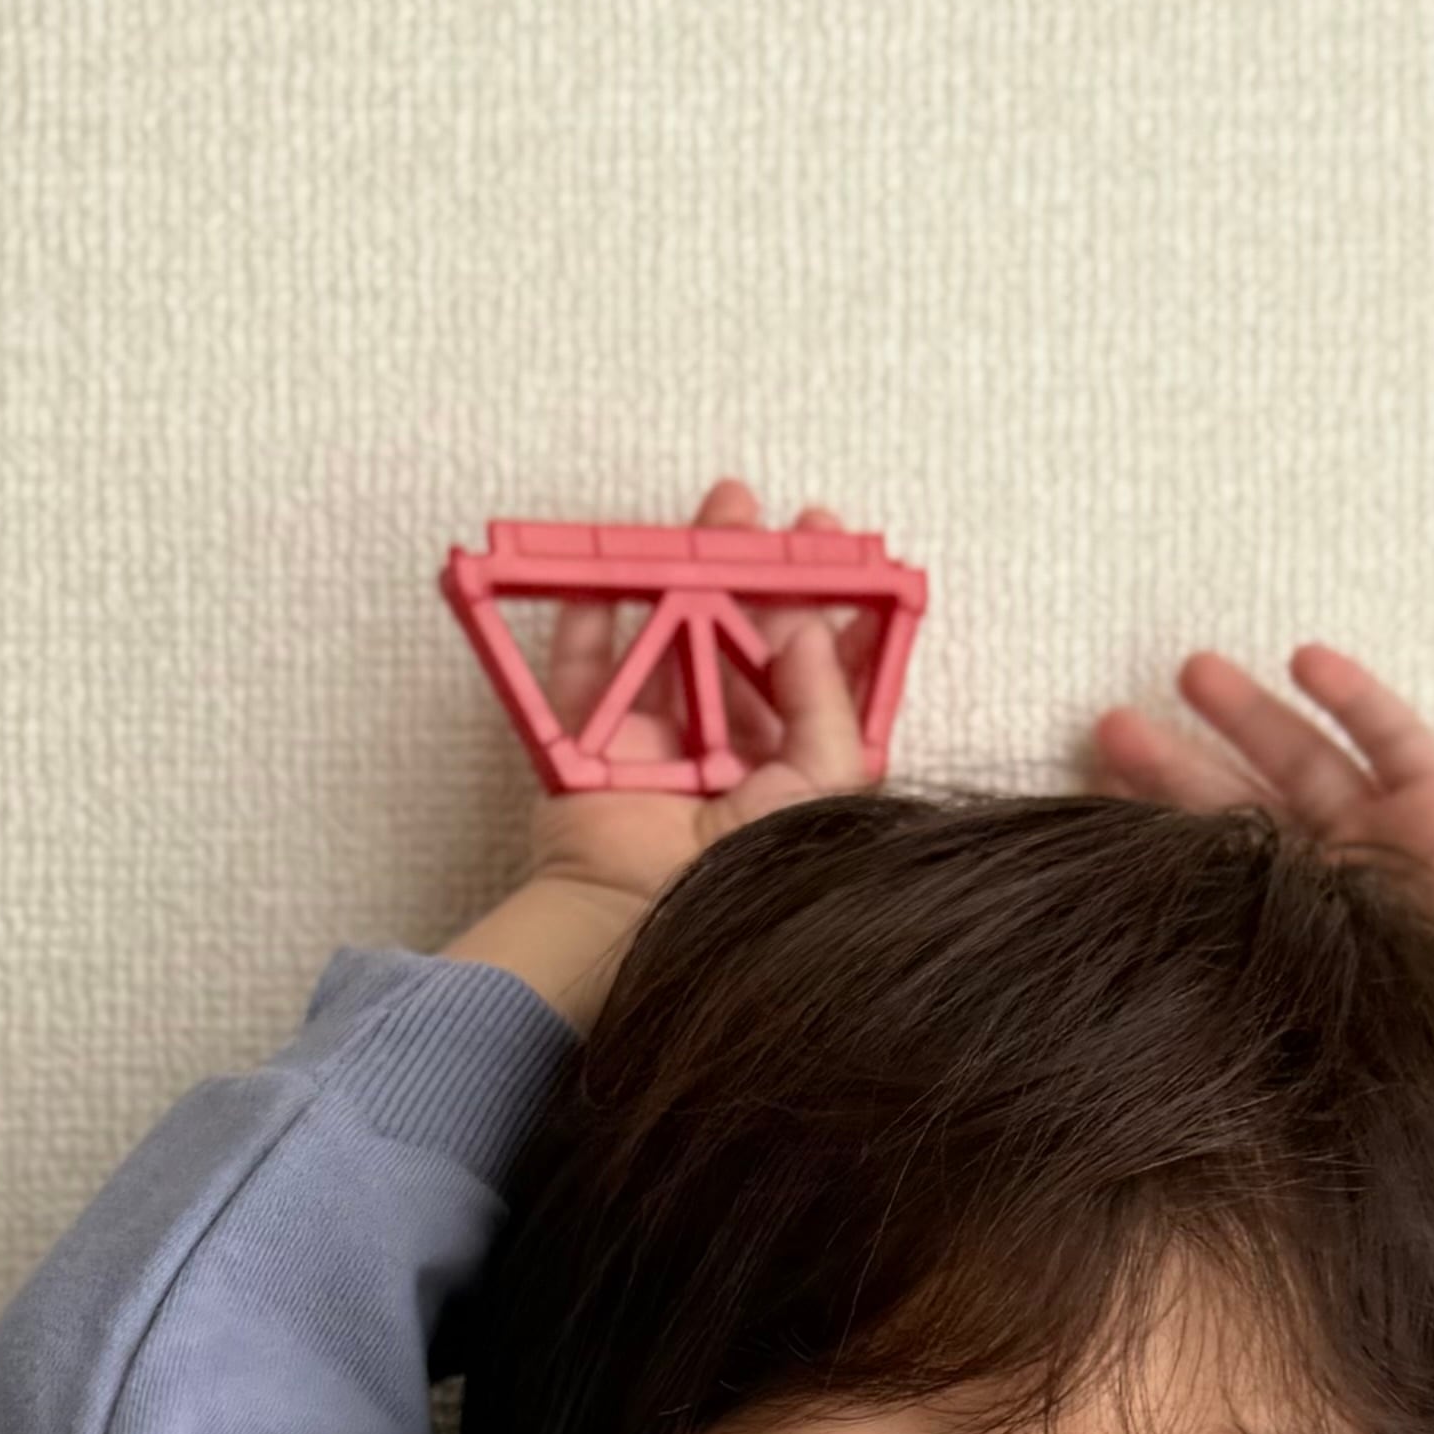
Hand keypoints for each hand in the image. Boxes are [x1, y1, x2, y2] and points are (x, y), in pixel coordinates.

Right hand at [507, 474, 887, 902]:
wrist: (644, 923)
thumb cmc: (744, 878)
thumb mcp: (820, 790)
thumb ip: (828, 706)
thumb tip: (810, 628)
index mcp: (788, 773)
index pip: (820, 681)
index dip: (838, 617)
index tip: (853, 559)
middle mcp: (725, 757)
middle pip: (746, 646)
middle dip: (762, 575)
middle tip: (777, 521)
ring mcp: (655, 751)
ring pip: (672, 640)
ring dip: (689, 572)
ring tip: (717, 511)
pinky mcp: (589, 751)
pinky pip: (580, 677)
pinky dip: (585, 624)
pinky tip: (601, 577)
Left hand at [1084, 641, 1433, 1126]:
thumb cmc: (1403, 1056)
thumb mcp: (1285, 1021)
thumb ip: (1223, 985)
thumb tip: (1114, 992)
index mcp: (1276, 926)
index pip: (1196, 865)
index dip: (1142, 831)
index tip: (1081, 804)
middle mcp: (1322, 872)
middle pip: (1232, 800)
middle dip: (1172, 762)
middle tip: (1109, 726)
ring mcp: (1382, 830)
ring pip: (1300, 754)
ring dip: (1246, 712)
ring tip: (1189, 671)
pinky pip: (1392, 736)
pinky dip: (1353, 697)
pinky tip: (1304, 660)